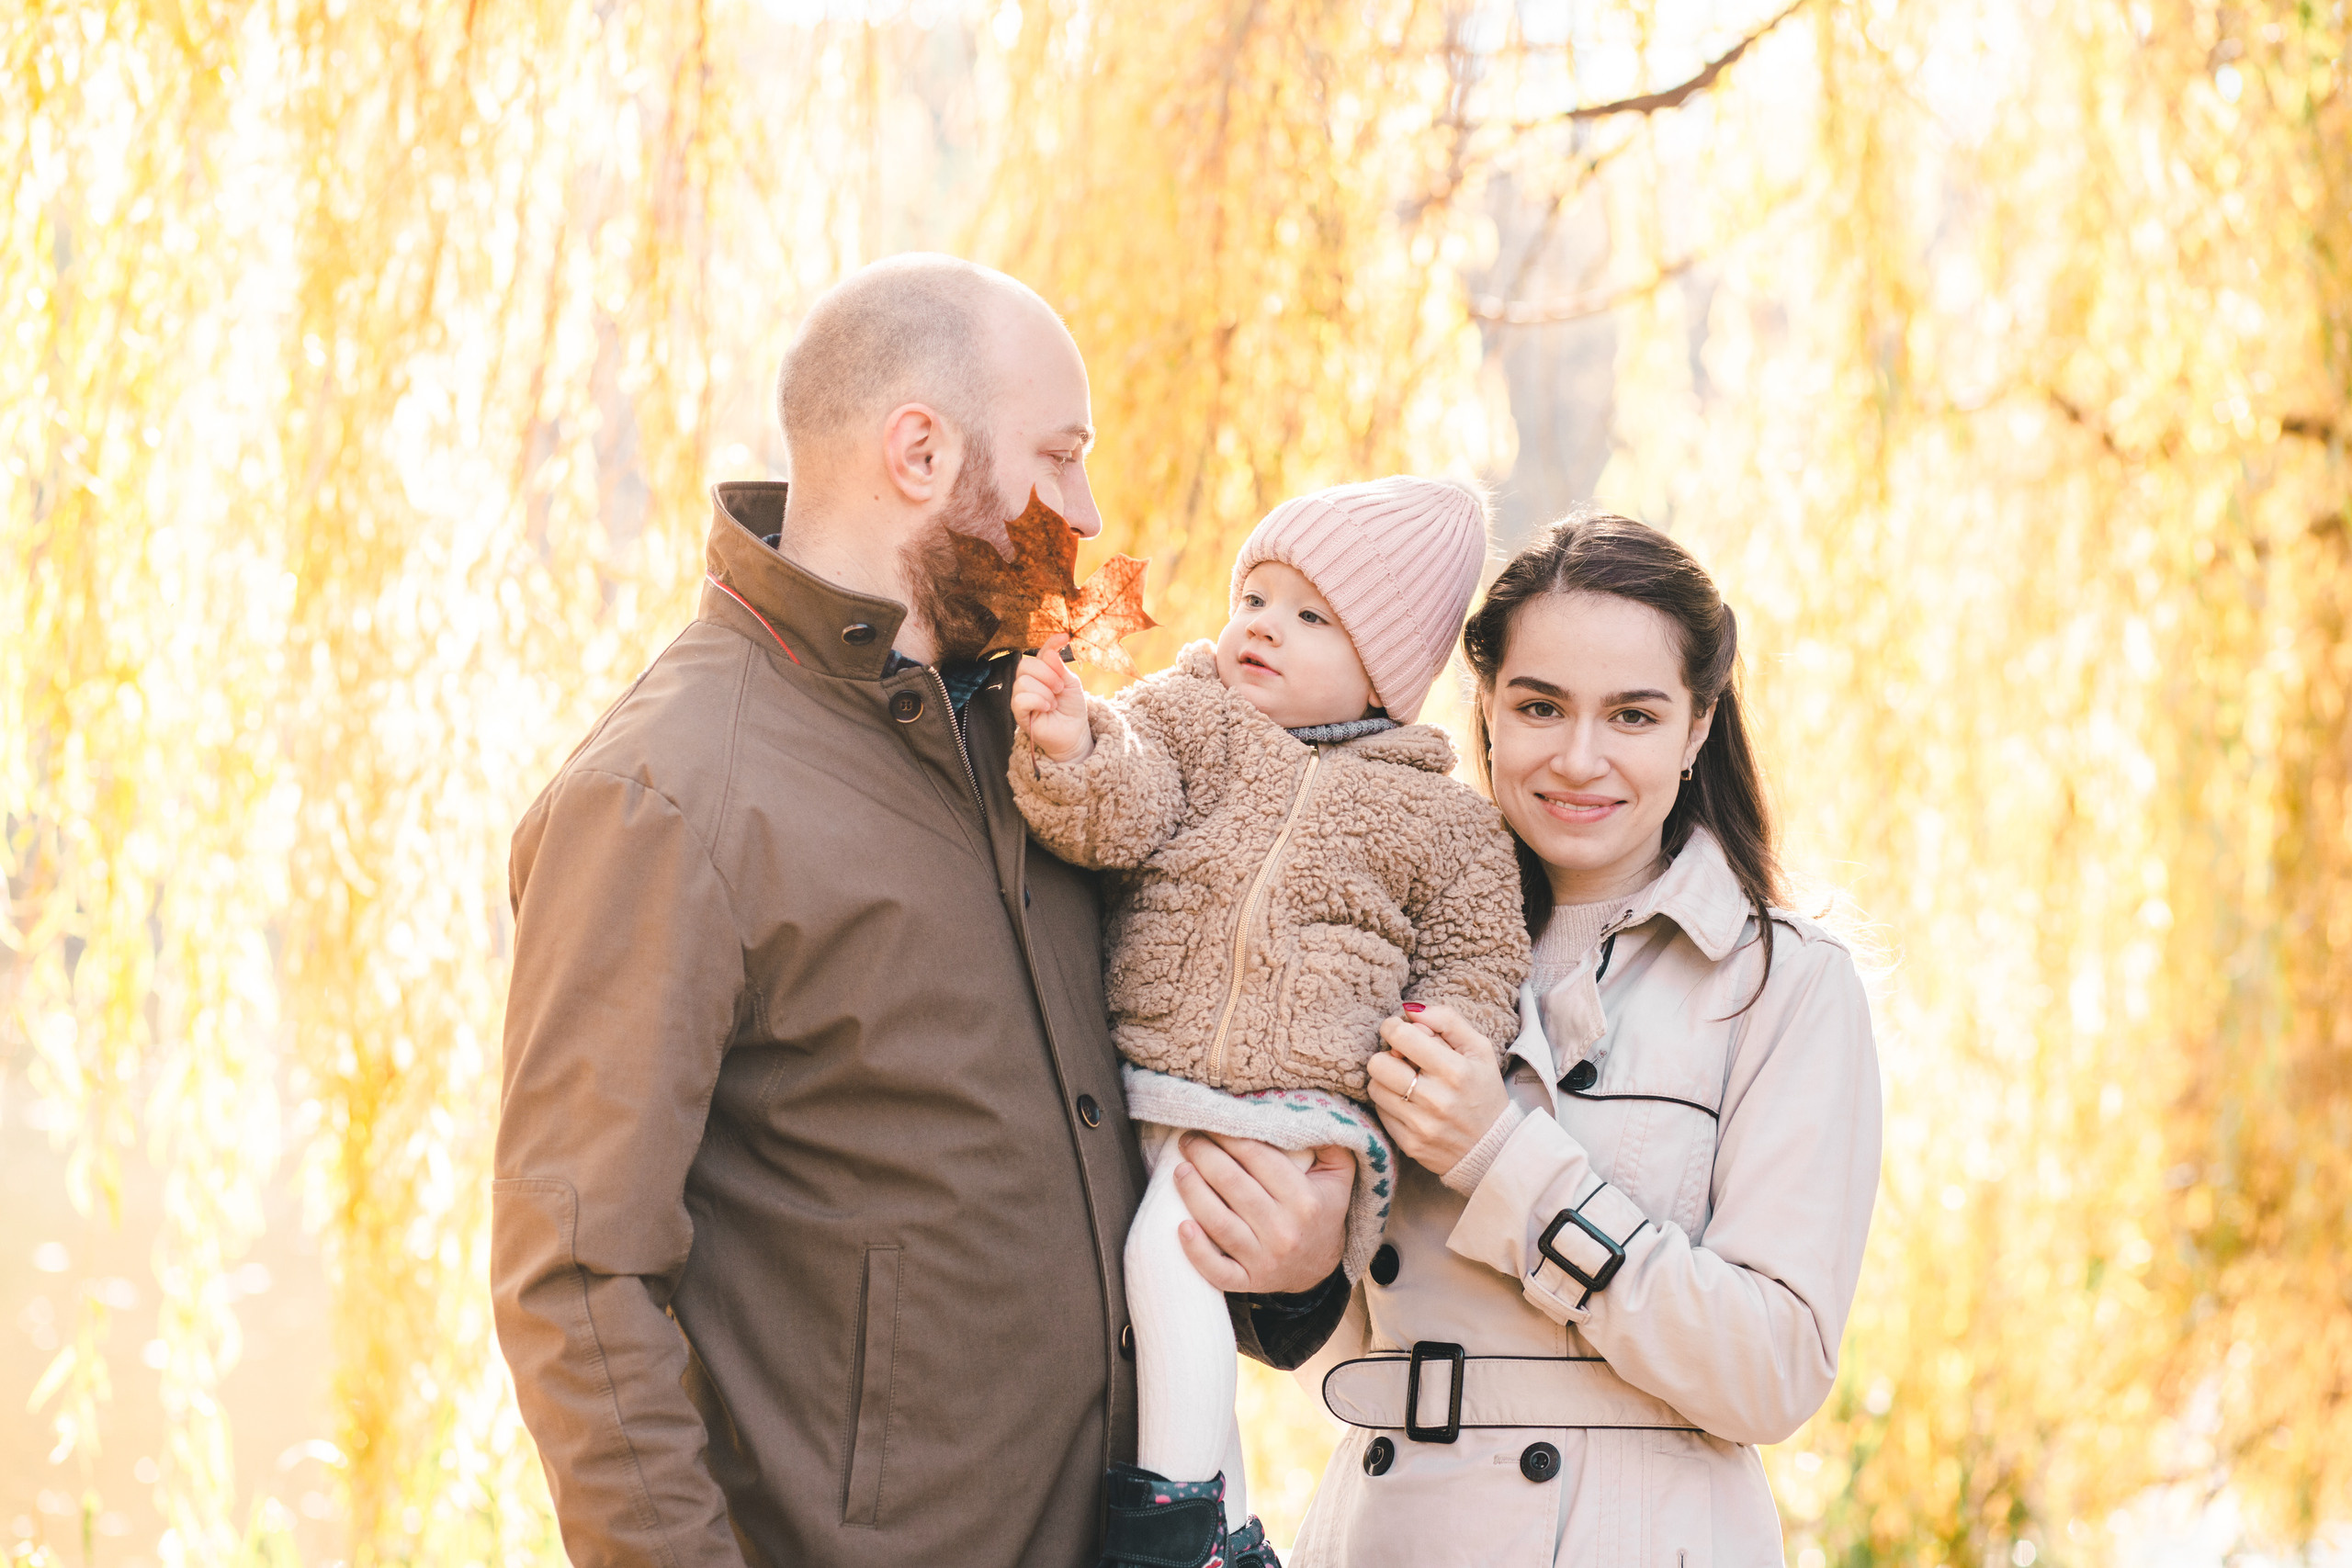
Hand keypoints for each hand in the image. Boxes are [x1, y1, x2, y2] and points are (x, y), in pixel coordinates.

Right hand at [1009, 634, 1092, 762]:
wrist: (1074, 732)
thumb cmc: (1071, 708)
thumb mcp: (1071, 683)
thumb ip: (1060, 667)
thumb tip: (1050, 651)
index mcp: (1042, 671)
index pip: (1041, 652)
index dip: (1051, 643)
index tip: (1065, 638)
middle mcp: (1028, 681)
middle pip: (1025, 664)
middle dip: (1047, 674)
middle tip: (1060, 688)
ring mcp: (1021, 697)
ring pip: (1022, 681)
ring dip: (1044, 690)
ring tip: (1054, 702)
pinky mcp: (1019, 713)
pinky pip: (1020, 699)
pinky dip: (1037, 700)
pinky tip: (1047, 707)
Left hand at [1173, 1133, 1350, 1293]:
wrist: (1320, 1267)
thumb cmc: (1322, 1210)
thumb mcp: (1338, 1174)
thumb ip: (1330, 1142)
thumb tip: (1309, 1110)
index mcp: (1304, 1200)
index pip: (1257, 1157)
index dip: (1228, 1135)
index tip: (1211, 1122)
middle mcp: (1285, 1231)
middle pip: (1232, 1185)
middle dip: (1204, 1156)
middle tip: (1189, 1140)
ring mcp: (1264, 1260)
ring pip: (1219, 1223)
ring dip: (1193, 1192)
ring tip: (1180, 1170)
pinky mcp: (1248, 1282)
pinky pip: (1217, 1271)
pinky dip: (1196, 1251)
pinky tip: (1181, 1227)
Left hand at [1367, 1003, 1508, 1176]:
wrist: (1495, 1148)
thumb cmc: (1484, 1091)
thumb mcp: (1479, 1050)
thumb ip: (1447, 1021)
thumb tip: (1410, 1009)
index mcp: (1455, 1071)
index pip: (1401, 1037)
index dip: (1393, 1028)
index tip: (1399, 1031)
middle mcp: (1436, 1099)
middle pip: (1378, 1063)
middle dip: (1386, 1056)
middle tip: (1402, 1060)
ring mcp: (1421, 1125)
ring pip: (1375, 1088)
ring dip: (1386, 1080)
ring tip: (1407, 1082)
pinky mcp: (1410, 1144)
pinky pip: (1381, 1113)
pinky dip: (1391, 1104)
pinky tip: (1410, 1104)